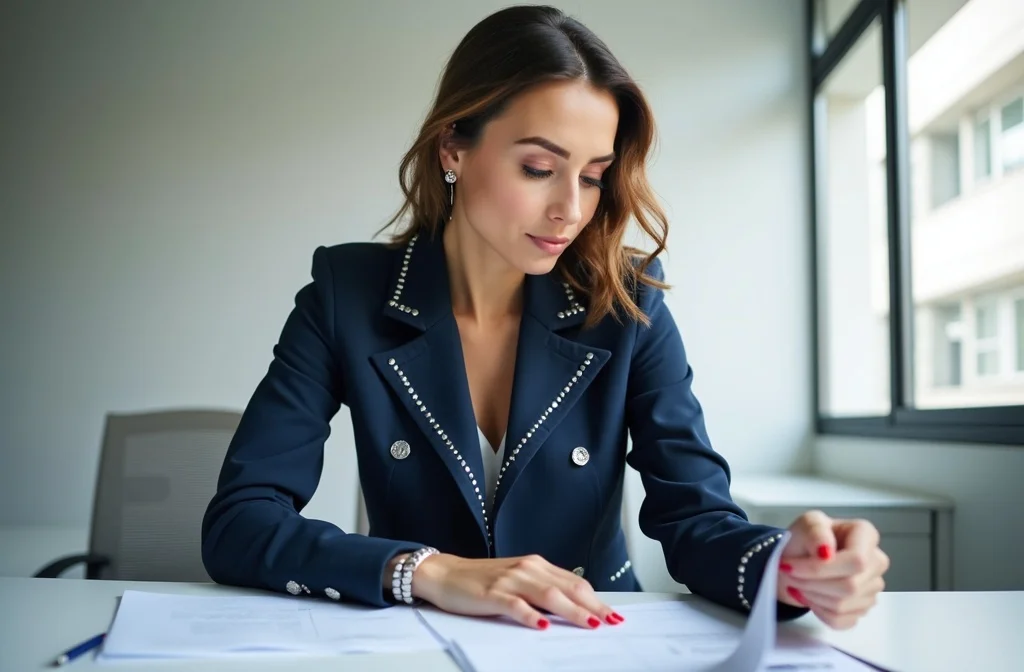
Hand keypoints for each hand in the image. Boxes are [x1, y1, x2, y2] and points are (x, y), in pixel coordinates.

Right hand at [403, 553, 623, 629]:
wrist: (445, 573)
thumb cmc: (482, 580)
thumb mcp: (517, 579)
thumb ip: (541, 589)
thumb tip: (572, 607)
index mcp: (535, 565)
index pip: (573, 582)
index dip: (595, 598)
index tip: (613, 614)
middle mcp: (527, 569)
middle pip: (567, 588)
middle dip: (592, 606)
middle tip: (612, 622)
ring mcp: (509, 580)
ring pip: (548, 595)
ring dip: (572, 610)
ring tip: (590, 624)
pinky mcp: (492, 594)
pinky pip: (515, 605)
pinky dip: (530, 615)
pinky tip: (542, 625)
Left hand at [776, 510, 888, 629]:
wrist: (797, 560)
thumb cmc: (805, 539)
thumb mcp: (805, 524)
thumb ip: (815, 532)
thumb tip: (825, 552)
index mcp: (866, 535)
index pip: (857, 561)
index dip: (821, 568)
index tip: (790, 566)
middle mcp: (876, 562)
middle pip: (850, 586)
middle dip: (812, 583)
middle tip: (790, 574)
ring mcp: (872, 588)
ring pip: (843, 605)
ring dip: (812, 596)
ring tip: (799, 582)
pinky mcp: (862, 608)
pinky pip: (841, 620)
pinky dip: (818, 611)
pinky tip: (810, 596)